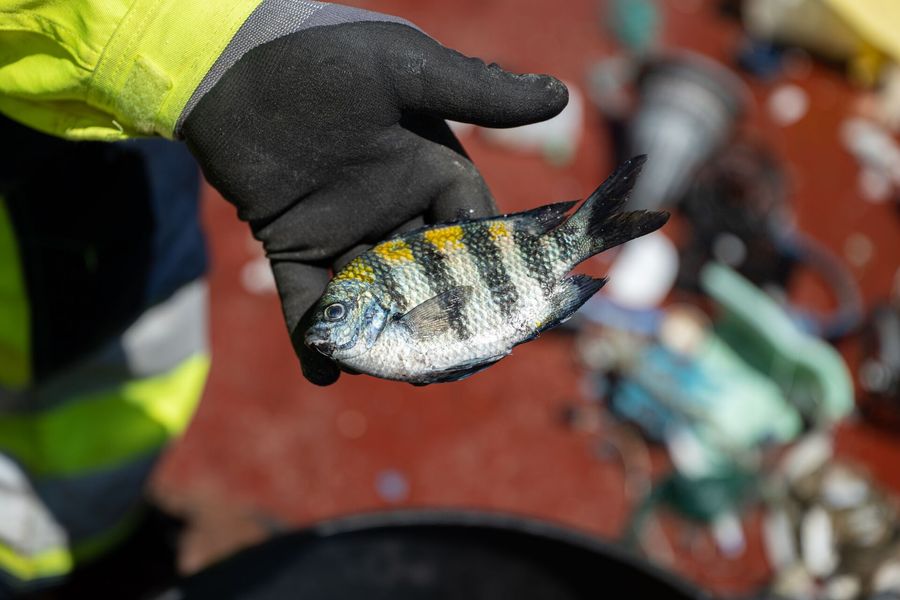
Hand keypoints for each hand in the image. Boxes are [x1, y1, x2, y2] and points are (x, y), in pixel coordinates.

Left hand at [183, 4, 567, 384]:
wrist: (233, 58)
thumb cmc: (326, 52)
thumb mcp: (408, 70)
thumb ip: (479, 92)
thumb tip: (560, 98)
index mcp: (428, 170)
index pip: (470, 230)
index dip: (488, 269)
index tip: (502, 308)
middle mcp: (391, 208)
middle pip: (425, 277)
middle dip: (436, 317)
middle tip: (447, 359)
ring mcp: (341, 230)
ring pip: (371, 297)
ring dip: (380, 335)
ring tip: (390, 371)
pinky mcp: (291, 242)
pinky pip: (306, 299)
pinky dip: (312, 335)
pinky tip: (323, 370)